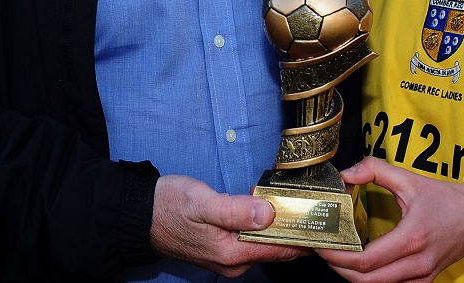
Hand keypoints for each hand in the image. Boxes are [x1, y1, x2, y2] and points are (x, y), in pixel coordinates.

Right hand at [151, 174, 308, 276]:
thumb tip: (268, 213)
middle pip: (277, 248)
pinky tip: (275, 211)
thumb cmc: (168, 206)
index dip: (304, 236)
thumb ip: (236, 209)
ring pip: (266, 243)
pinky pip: (254, 240)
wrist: (141, 215)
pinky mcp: (224, 248)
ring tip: (302, 205)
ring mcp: (229, 257)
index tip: (322, 220)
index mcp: (232, 253)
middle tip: (316, 206)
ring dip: (283, 227)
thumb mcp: (202, 202)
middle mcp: (234, 262)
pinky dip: (267, 227)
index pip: (280, 249)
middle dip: (297, 230)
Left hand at [318, 158, 463, 281]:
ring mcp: (421, 276)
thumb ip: (375, 170)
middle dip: (339, 268)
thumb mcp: (410, 178)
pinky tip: (360, 260)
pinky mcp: (423, 281)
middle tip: (322, 251)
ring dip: (352, 275)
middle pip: (366, 282)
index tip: (322, 245)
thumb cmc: (449, 200)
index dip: (338, 256)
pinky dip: (370, 277)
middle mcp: (416, 263)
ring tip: (337, 254)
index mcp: (412, 238)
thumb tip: (346, 174)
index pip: (366, 260)